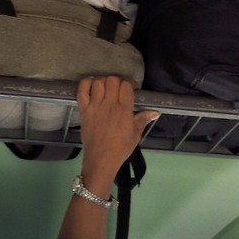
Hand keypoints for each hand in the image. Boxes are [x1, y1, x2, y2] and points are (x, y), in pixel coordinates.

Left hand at [77, 76, 157, 191]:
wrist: (101, 158)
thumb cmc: (120, 148)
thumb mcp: (136, 134)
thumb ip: (144, 119)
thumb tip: (156, 112)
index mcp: (124, 109)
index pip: (126, 85)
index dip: (130, 84)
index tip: (131, 89)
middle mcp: (109, 104)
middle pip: (112, 80)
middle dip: (117, 81)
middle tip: (119, 89)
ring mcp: (95, 105)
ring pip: (98, 82)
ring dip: (103, 81)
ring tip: (106, 88)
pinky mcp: (84, 109)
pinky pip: (82, 90)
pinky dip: (86, 83)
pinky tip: (92, 85)